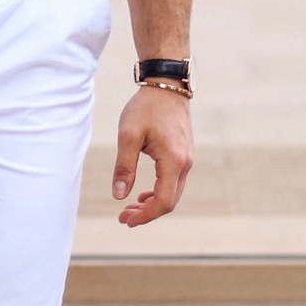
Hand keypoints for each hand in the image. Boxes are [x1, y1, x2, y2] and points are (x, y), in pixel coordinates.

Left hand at [112, 86, 192, 225]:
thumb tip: (119, 196)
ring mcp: (187, 159)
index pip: (163, 201)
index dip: (145, 216)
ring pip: (173, 193)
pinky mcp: (184, 154)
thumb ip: (124, 167)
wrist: (166, 85)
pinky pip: (174, 182)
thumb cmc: (146, 108)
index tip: (125, 220)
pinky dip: (159, 192)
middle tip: (123, 217)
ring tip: (129, 207)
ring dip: (152, 204)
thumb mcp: (128, 136)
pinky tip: (143, 193)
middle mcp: (185, 163)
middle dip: (146, 213)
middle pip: (170, 201)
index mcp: (173, 161)